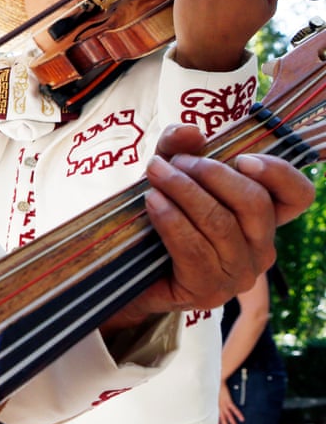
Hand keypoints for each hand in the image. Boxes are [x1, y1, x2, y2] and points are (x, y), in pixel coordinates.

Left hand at [105, 125, 311, 329]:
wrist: (127, 265)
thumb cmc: (159, 214)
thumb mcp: (169, 171)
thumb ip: (177, 146)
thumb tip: (191, 132)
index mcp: (262, 218)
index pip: (297, 195)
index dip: (279, 174)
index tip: (242, 158)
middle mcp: (260, 248)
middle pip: (254, 204)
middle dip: (212, 174)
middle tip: (175, 161)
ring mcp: (238, 274)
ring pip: (220, 224)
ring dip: (184, 192)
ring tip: (155, 174)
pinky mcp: (208, 291)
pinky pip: (195, 249)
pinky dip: (171, 220)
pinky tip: (153, 202)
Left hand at [219, 381, 243, 423]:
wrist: (218, 381)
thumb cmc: (219, 388)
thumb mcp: (218, 396)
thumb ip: (220, 400)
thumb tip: (223, 403)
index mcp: (218, 405)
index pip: (218, 415)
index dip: (218, 422)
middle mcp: (220, 406)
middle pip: (222, 418)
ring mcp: (224, 404)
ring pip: (228, 415)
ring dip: (232, 422)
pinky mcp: (228, 401)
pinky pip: (234, 409)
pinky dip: (238, 414)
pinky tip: (242, 419)